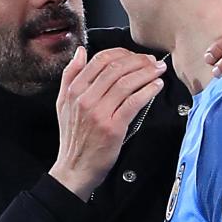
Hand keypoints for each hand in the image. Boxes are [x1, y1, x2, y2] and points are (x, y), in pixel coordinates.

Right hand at [49, 46, 165, 200]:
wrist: (75, 169)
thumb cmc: (73, 139)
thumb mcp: (62, 104)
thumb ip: (70, 76)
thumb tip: (80, 52)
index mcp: (74, 91)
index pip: (100, 60)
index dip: (121, 53)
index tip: (134, 55)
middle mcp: (85, 99)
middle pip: (115, 68)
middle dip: (138, 61)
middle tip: (152, 61)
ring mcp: (99, 113)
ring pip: (126, 83)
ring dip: (146, 73)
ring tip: (158, 70)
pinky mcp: (113, 127)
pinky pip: (133, 102)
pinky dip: (147, 91)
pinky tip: (156, 86)